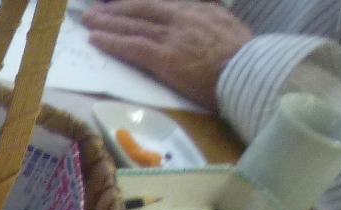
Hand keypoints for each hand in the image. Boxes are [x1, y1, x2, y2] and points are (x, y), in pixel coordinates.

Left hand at [80, 0, 254, 108]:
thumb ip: (210, 20)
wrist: (252, 72)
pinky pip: (132, 46)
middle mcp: (184, 17)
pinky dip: (112, 42)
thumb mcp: (229, 27)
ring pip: (133, 25)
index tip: (122, 5)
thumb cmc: (245, 60)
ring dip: (107, 23)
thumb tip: (201, 20)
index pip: (161, 4)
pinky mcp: (165, 57)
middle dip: (117, 9)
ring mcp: (173, 36)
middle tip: (95, 10)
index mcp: (200, 9)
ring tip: (88, 21)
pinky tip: (96, 40)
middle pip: (142, 9)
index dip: (138, 5)